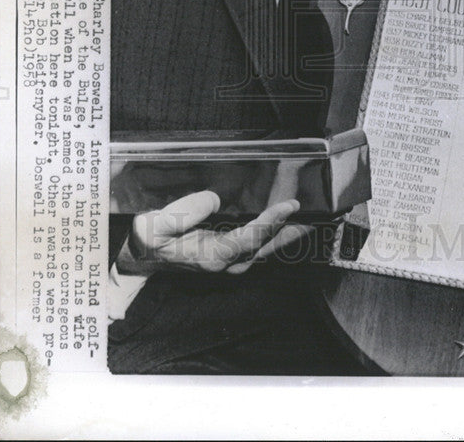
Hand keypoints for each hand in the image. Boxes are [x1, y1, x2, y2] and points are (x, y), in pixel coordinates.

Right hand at [115, 190, 308, 275]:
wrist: (142, 261)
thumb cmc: (147, 241)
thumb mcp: (152, 226)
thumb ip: (182, 214)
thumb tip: (214, 201)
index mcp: (209, 256)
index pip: (248, 239)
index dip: (270, 223)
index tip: (288, 205)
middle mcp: (225, 263)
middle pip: (267, 247)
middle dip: (294, 230)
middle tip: (321, 215)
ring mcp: (230, 261)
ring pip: (267, 248)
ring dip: (291, 233)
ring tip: (316, 217)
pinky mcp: (230, 255)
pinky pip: (260, 245)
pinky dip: (278, 233)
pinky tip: (292, 222)